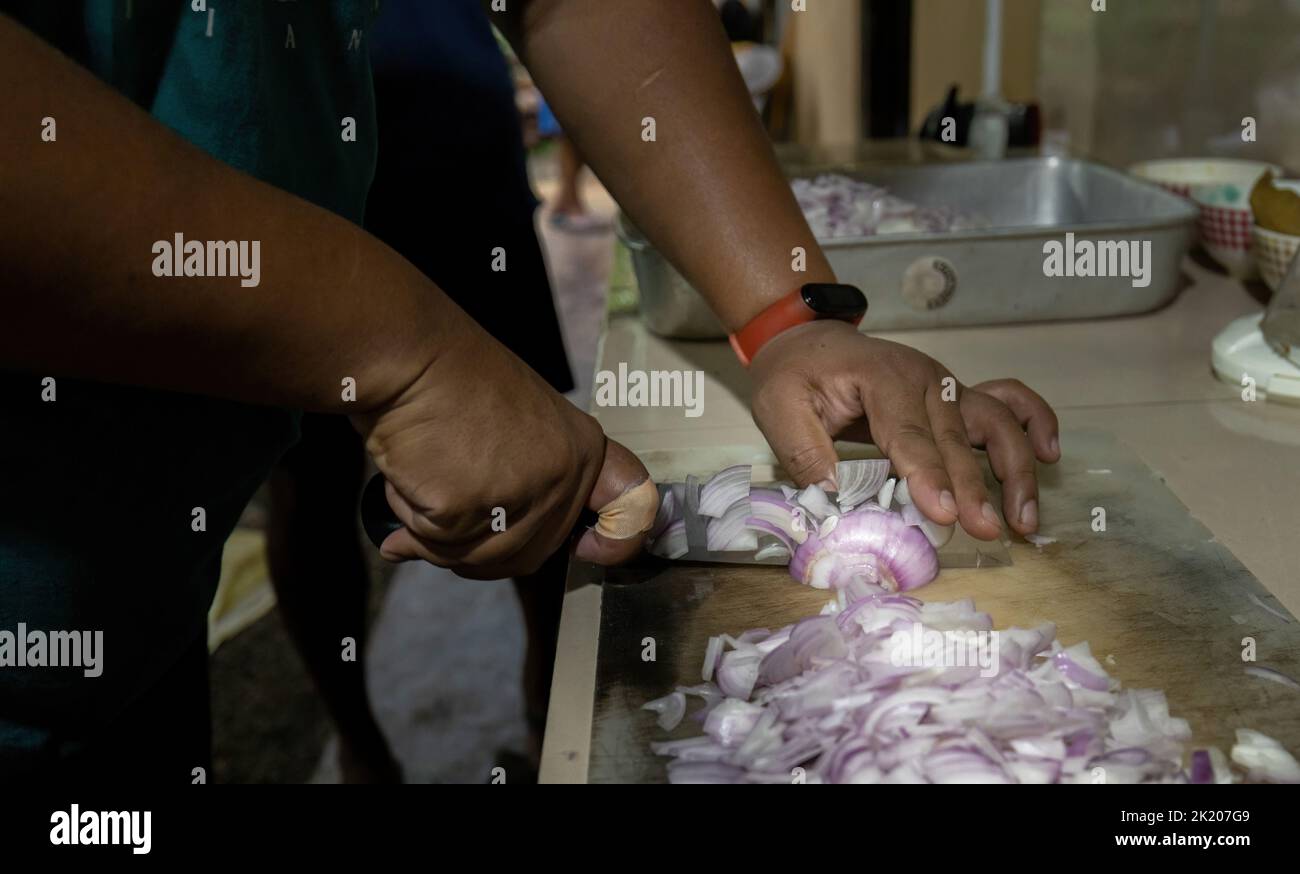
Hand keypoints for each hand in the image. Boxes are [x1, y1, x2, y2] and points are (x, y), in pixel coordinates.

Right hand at [351, 327, 650, 578]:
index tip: (590, 549)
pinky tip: (408, 473)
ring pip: (476, 557)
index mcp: (583, 450)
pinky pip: (433, 540)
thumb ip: (528, 484)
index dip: (619, 539)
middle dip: (479, 548)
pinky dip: (410, 516)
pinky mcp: (467, 506)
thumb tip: (495, 550)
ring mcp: (520, 493)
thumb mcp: (520, 427)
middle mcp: (564, 475)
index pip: (632, 506)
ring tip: (423, 475)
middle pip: (529, 555)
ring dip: (436, 532)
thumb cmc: (453, 382)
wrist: (410, 354)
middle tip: (444, 512)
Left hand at [748, 321, 1059, 538]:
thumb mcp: (779, 409)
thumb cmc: (794, 374)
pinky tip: (1049, 454)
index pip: (908, 434)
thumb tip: (835, 497)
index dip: (928, 476)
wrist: (807, 339)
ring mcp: (947, 386)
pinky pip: (1008, 402)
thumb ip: (806, 452)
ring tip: (1023, 519)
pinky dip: (1035, 422)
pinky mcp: (956, 396)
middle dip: (976, 487)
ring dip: (1016, 468)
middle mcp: (926, 379)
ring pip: (996, 422)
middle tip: (986, 531)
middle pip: (957, 437)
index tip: (945, 513)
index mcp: (882, 379)